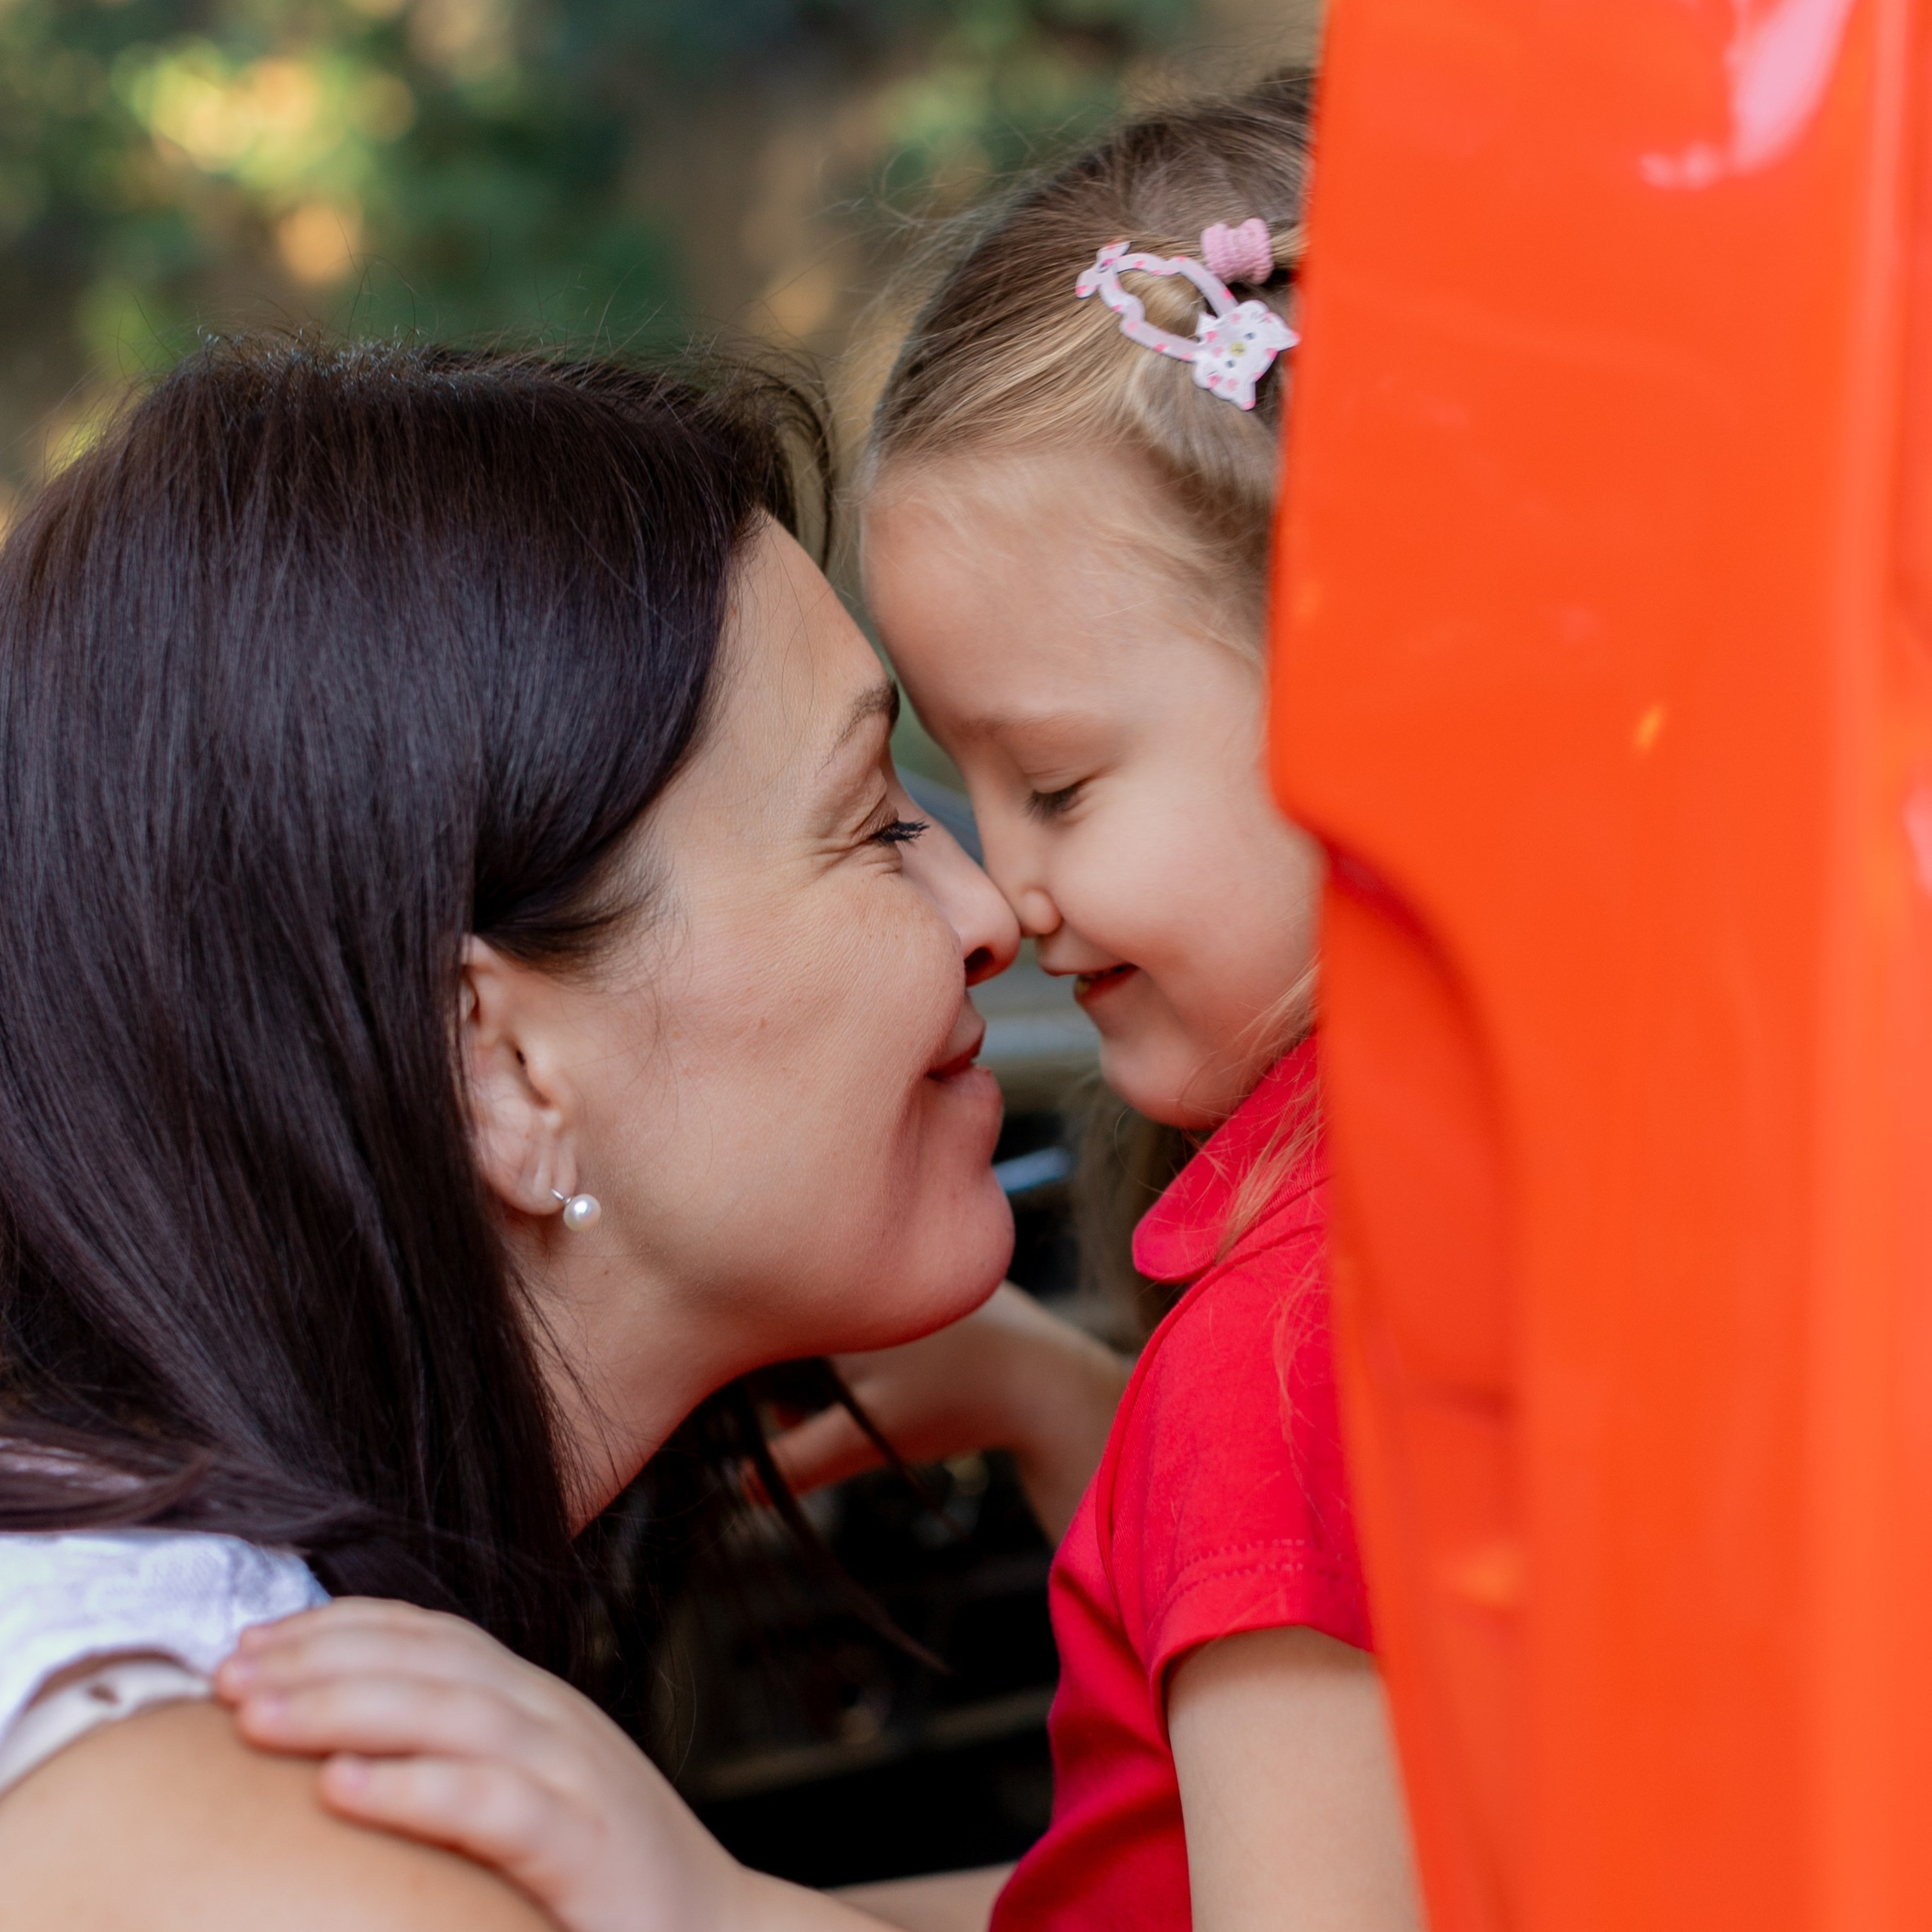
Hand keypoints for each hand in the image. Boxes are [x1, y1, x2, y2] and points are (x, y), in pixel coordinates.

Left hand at [214, 1598, 849, 1931]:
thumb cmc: (600, 1883)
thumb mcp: (524, 1801)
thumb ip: (456, 1761)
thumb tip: (332, 1751)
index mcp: (533, 1706)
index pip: (427, 1635)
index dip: (335, 1628)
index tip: (245, 1647)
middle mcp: (554, 1721)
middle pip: (429, 1661)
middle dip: (320, 1660)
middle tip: (225, 1678)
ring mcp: (577, 1776)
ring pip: (455, 1714)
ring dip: (347, 1707)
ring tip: (257, 1719)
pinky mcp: (588, 1845)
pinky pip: (495, 1805)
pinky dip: (417, 1789)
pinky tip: (343, 1791)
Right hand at [767, 1284, 1130, 1542]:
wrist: (1049, 1377)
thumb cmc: (956, 1398)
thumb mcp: (868, 1436)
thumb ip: (797, 1461)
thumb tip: (741, 1483)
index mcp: (840, 1287)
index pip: (767, 1322)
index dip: (751, 1370)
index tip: (768, 1411)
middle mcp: (866, 1262)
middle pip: (798, 1319)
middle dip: (789, 1373)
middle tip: (796, 1418)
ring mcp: (899, 1267)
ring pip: (834, 1317)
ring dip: (826, 1361)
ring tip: (832, 1407)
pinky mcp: (925, 1280)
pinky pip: (868, 1309)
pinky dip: (862, 1344)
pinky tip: (883, 1381)